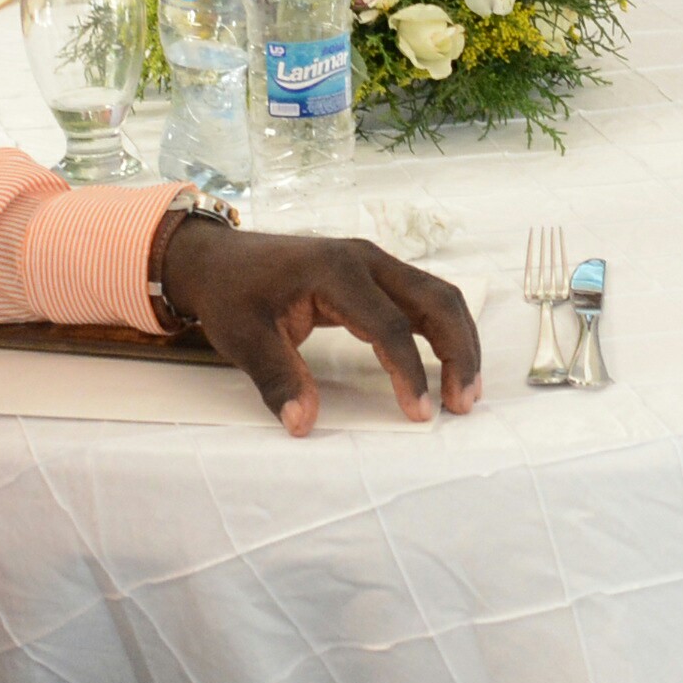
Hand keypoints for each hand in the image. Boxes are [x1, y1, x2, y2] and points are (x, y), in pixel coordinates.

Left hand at [158, 222, 483, 437]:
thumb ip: (277, 379)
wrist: (218, 259)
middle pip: (435, 300)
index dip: (409, 372)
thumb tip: (302, 423)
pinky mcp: (375, 275)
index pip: (390, 325)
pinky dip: (443, 332)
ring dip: (459, 342)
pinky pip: (423, 300)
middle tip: (463, 402)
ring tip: (465, 392)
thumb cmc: (231, 293)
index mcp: (335, 270)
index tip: (420, 413)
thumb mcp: (244, 339)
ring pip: (439, 297)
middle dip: (458, 352)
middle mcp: (365, 259)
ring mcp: (374, 263)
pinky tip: (447, 366)